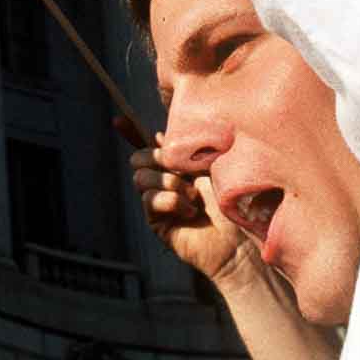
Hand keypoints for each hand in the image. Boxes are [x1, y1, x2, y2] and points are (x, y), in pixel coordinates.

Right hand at [115, 116, 259, 286]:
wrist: (242, 240)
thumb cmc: (236, 203)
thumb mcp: (213, 166)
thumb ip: (187, 150)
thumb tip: (159, 136)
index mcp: (180, 166)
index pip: (149, 146)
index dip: (132, 132)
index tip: (118, 119)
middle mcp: (166, 183)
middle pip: (138, 159)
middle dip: (155, 157)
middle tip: (179, 169)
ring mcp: (160, 203)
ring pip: (140, 177)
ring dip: (168, 181)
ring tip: (192, 195)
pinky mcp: (156, 222)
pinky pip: (149, 198)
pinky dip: (171, 200)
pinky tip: (190, 211)